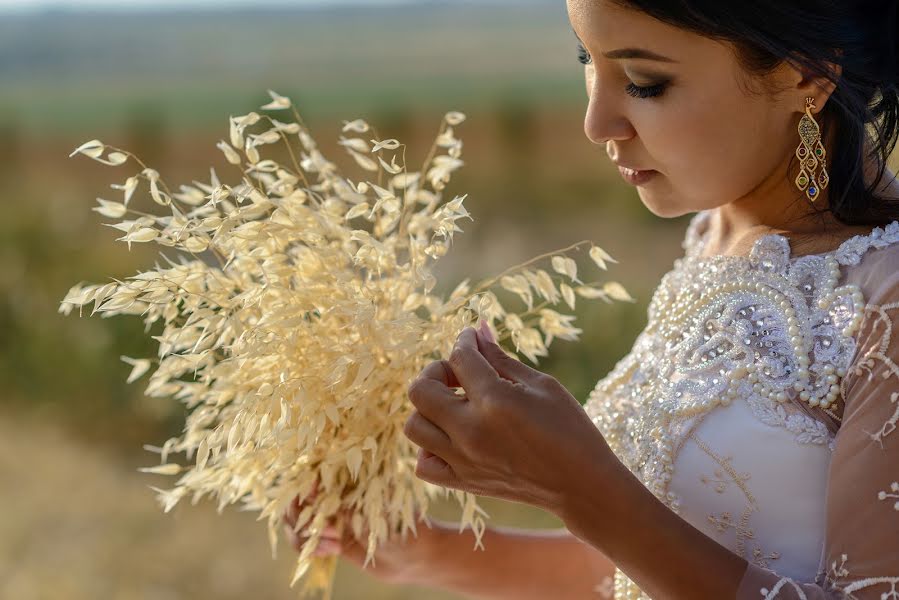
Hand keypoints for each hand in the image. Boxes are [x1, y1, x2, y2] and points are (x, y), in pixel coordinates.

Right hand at [281, 478, 439, 584]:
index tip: (312, 494)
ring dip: (304, 535)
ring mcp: (330, 517)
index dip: (304, 483)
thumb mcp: (379, 512)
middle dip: (302, 515)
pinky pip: (303, 541)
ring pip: (295, 521)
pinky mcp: (329, 539)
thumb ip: (351, 506)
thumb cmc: (405, 525)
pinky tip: (330, 552)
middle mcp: (334, 495)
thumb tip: (322, 495)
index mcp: (347, 480)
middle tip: (330, 530)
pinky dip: (306, 548)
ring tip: (334, 544)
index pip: (311, 472)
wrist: (417, 556)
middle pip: (295, 498)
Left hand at [402, 321, 616, 515]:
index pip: (460, 358)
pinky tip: (453, 438)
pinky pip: (423, 464)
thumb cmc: (570, 429)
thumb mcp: (541, 385)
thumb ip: (502, 358)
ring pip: (414, 426)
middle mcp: (471, 431)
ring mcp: (463, 461)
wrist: (581, 485)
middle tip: (460, 374)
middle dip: (436, 371)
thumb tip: (477, 331)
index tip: (473, 339)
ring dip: (428, 408)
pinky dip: (430, 448)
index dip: (465, 341)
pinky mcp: (464, 483)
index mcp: (495, 402)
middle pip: (420, 390)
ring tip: (455, 405)